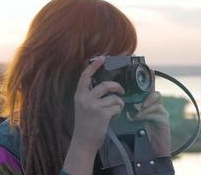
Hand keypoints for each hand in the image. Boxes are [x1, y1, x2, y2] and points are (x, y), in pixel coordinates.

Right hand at [63, 56, 124, 174]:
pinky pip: (116, 107)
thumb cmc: (85, 125)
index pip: (85, 77)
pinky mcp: (102, 114)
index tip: (102, 58)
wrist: (83, 142)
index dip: (94, 66)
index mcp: (79, 95)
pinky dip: (118, 112)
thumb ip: (90, 96)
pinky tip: (113, 117)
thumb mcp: (83, 107)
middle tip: (121, 91)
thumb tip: (106, 87)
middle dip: (116, 87)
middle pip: (105, 85)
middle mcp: (85, 99)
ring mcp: (93, 106)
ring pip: (114, 98)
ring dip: (118, 104)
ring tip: (115, 110)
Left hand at [133, 91, 170, 156]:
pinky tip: (140, 118)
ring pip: (156, 104)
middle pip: (156, 95)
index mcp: (150, 108)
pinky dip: (148, 115)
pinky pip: (158, 114)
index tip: (131, 98)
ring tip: (137, 115)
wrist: (152, 151)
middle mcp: (157, 110)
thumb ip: (132, 114)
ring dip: (145, 108)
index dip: (142, 94)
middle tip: (138, 105)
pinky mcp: (164, 121)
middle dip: (147, 98)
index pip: (149, 94)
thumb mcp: (135, 123)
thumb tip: (122, 108)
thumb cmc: (142, 137)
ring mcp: (162, 115)